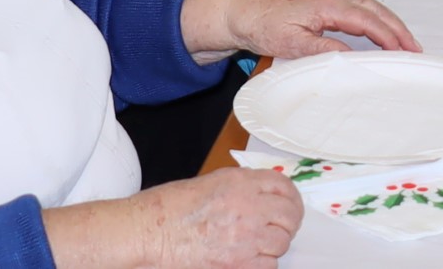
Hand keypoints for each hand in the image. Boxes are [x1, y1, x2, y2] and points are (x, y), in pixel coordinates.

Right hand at [59, 166, 300, 268]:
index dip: (291, 198)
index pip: (285, 186)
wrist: (151, 229)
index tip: (290, 205)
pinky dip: (264, 263)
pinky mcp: (237, 262)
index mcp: (241, 182)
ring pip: (282, 242)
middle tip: (282, 227)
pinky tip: (252, 258)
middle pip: (290, 215)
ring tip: (261, 244)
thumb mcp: (212, 182)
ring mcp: (245, 235)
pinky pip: (268, 265)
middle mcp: (248, 205)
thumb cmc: (172, 206)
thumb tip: (264, 195)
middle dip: (289, 222)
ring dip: (275, 244)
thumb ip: (242, 186)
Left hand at [194, 0, 418, 60]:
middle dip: (398, 29)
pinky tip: (383, 34)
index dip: (388, 36)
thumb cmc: (267, 25)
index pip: (367, 20)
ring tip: (407, 44)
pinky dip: (379, 20)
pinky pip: (362, 9)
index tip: (404, 52)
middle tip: (416, 50)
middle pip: (376, 10)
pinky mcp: (330, 4)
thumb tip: (353, 56)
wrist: (247, 11)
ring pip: (372, 8)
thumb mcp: (294, 43)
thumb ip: (324, 49)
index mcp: (329, 4)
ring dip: (391, 24)